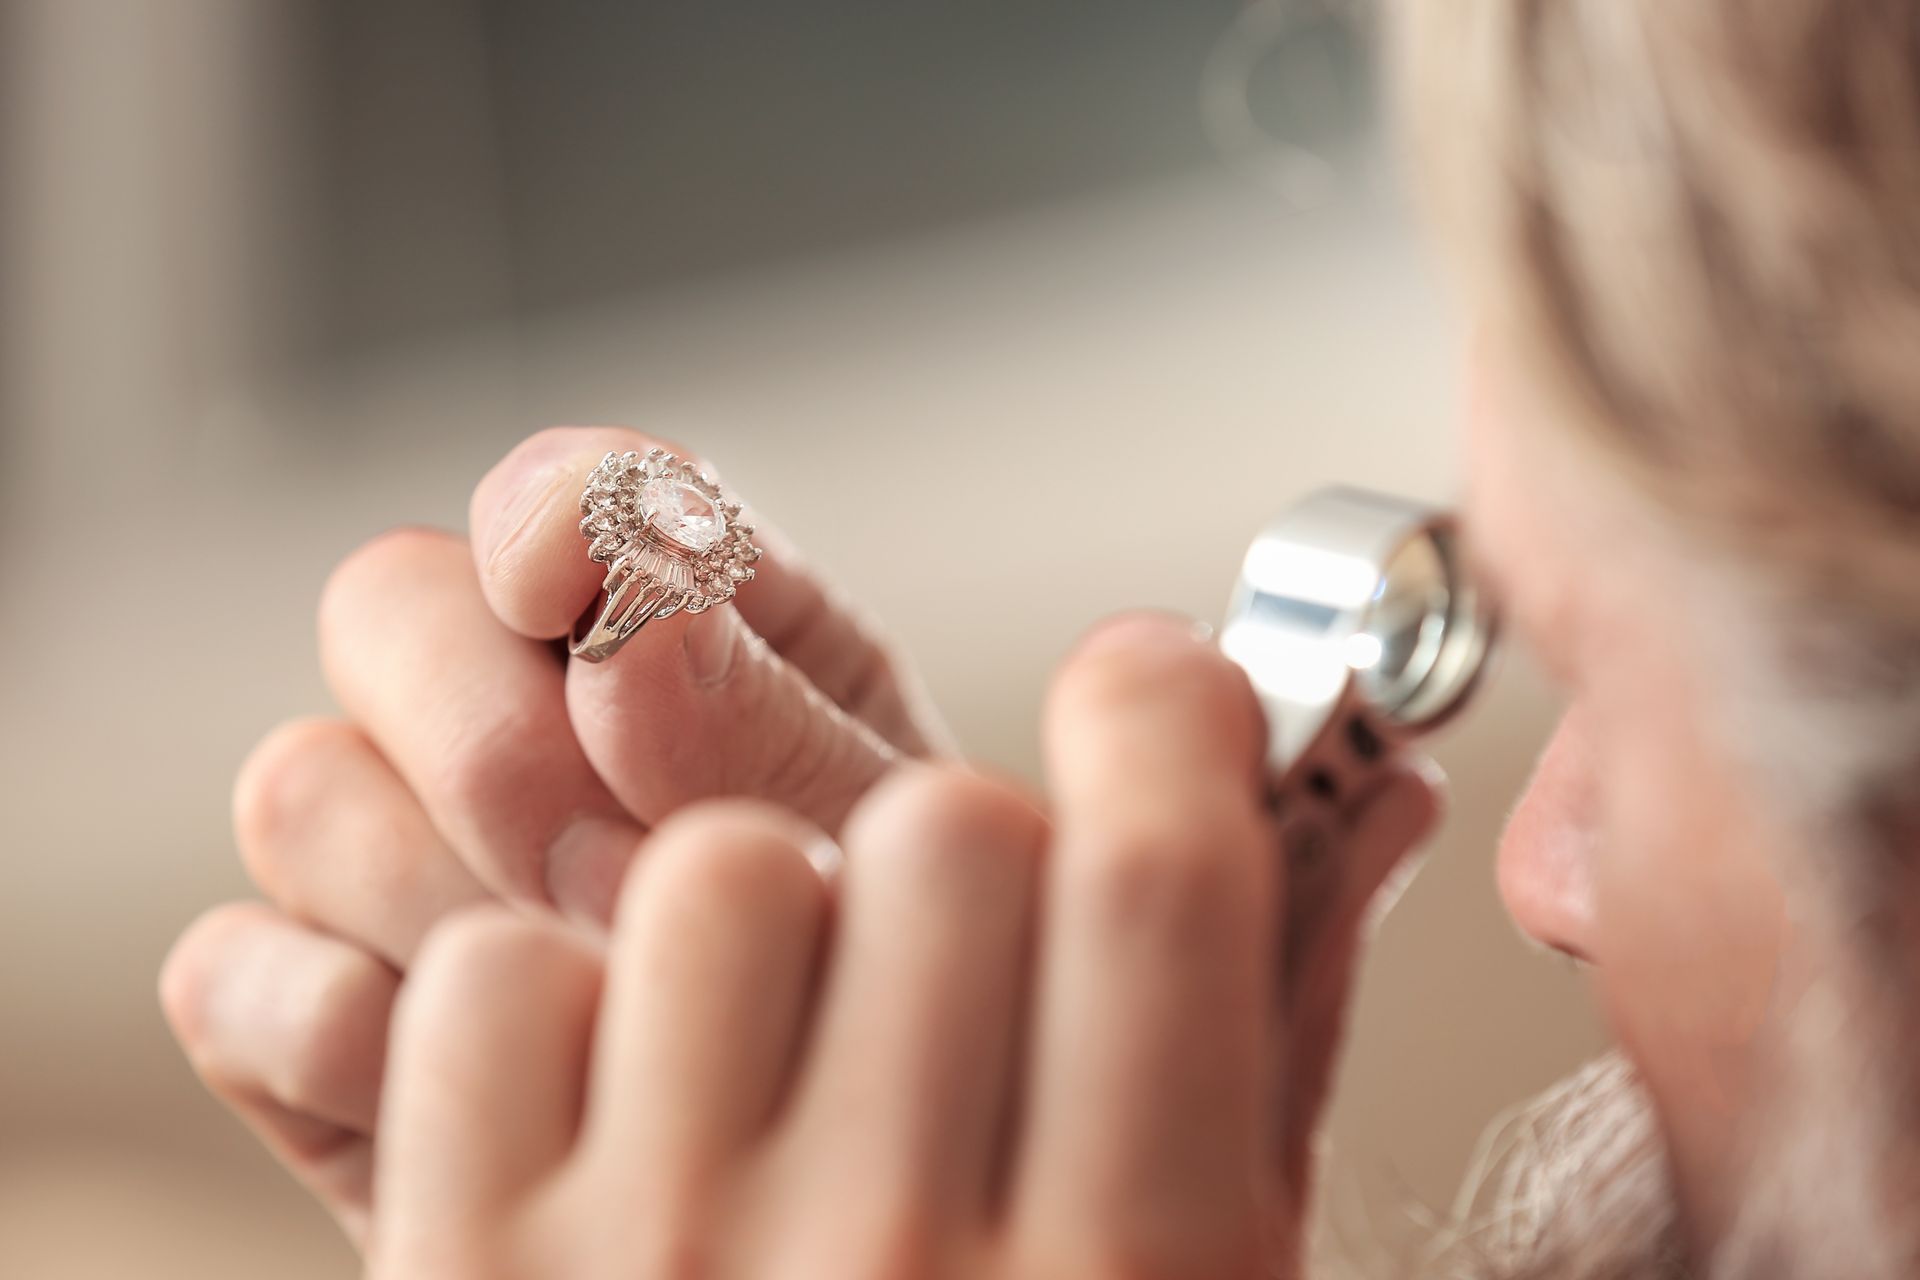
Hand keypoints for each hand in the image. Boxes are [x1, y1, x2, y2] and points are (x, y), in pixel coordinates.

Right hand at [161, 426, 949, 1242]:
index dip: (567, 523)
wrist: (839, 1197)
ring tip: (610, 1018)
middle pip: (388, 600)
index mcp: (702, 627)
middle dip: (493, 739)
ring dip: (446, 904)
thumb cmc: (916, 1010)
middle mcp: (530, 712)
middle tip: (629, 889)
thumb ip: (777, 737)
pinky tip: (501, 1100)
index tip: (599, 613)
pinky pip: (233, 976)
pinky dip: (349, 1037)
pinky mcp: (324, 1020)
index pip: (580, 491)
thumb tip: (623, 643)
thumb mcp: (899, 868)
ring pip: (301, 786)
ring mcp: (407, 860)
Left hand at [363, 614, 1438, 1277]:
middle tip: (952, 952)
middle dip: (965, 854)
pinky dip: (555, 1002)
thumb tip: (1363, 790)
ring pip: (714, 870)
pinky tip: (619, 1113)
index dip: (1164, 725)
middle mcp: (893, 1272)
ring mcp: (661, 1269)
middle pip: (941, 837)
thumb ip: (1268, 1041)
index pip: (1157, 881)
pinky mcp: (469, 1264)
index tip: (1144, 690)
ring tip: (773, 1054)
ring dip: (761, 919)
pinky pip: (497, 975)